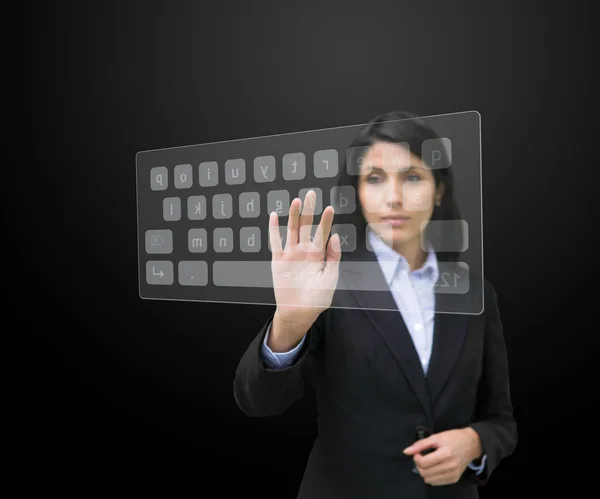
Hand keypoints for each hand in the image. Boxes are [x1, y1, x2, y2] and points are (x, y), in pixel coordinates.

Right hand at [269, 190, 340, 328]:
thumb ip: (333, 257)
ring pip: (291, 230)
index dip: (326, 220)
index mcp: (318, 255)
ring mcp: (291, 254)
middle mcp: (304, 251)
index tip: (330, 207)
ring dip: (293, 215)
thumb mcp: (330, 279)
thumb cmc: (317, 299)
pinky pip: (275, 242)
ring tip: (296, 201)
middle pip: (306, 226)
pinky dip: (274, 229)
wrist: (299, 312)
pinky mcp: (278, 261)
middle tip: (311, 194)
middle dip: (309, 210)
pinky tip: (274, 216)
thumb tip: (334, 236)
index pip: (323, 233)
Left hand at [403, 428, 481, 485]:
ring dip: (424, 472)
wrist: (471, 444)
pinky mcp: (454, 479)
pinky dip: (432, 476)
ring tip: (427, 463)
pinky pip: (437, 483)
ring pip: (429, 480)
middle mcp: (450, 466)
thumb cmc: (453, 438)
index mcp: (445, 454)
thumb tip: (406, 451)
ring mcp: (453, 474)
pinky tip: (434, 468)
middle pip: (425, 473)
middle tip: (421, 458)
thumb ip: (420, 444)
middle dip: (419, 465)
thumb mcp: (436, 437)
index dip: (416, 458)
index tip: (417, 453)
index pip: (424, 463)